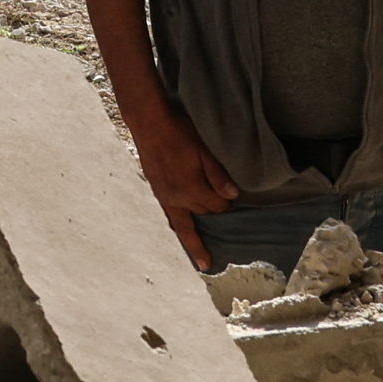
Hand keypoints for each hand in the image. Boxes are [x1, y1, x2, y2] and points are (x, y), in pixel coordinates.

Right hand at [126, 90, 242, 228]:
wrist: (149, 124)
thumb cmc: (179, 133)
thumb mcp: (204, 149)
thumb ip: (218, 174)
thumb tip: (232, 196)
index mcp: (191, 188)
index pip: (216, 206)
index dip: (226, 204)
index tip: (232, 198)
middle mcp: (177, 198)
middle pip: (203, 213)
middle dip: (214, 211)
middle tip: (224, 209)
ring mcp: (165, 197)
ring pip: (186, 222)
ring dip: (196, 233)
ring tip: (201, 257)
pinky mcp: (158, 193)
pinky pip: (171, 218)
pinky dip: (179, 230)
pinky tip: (183, 236)